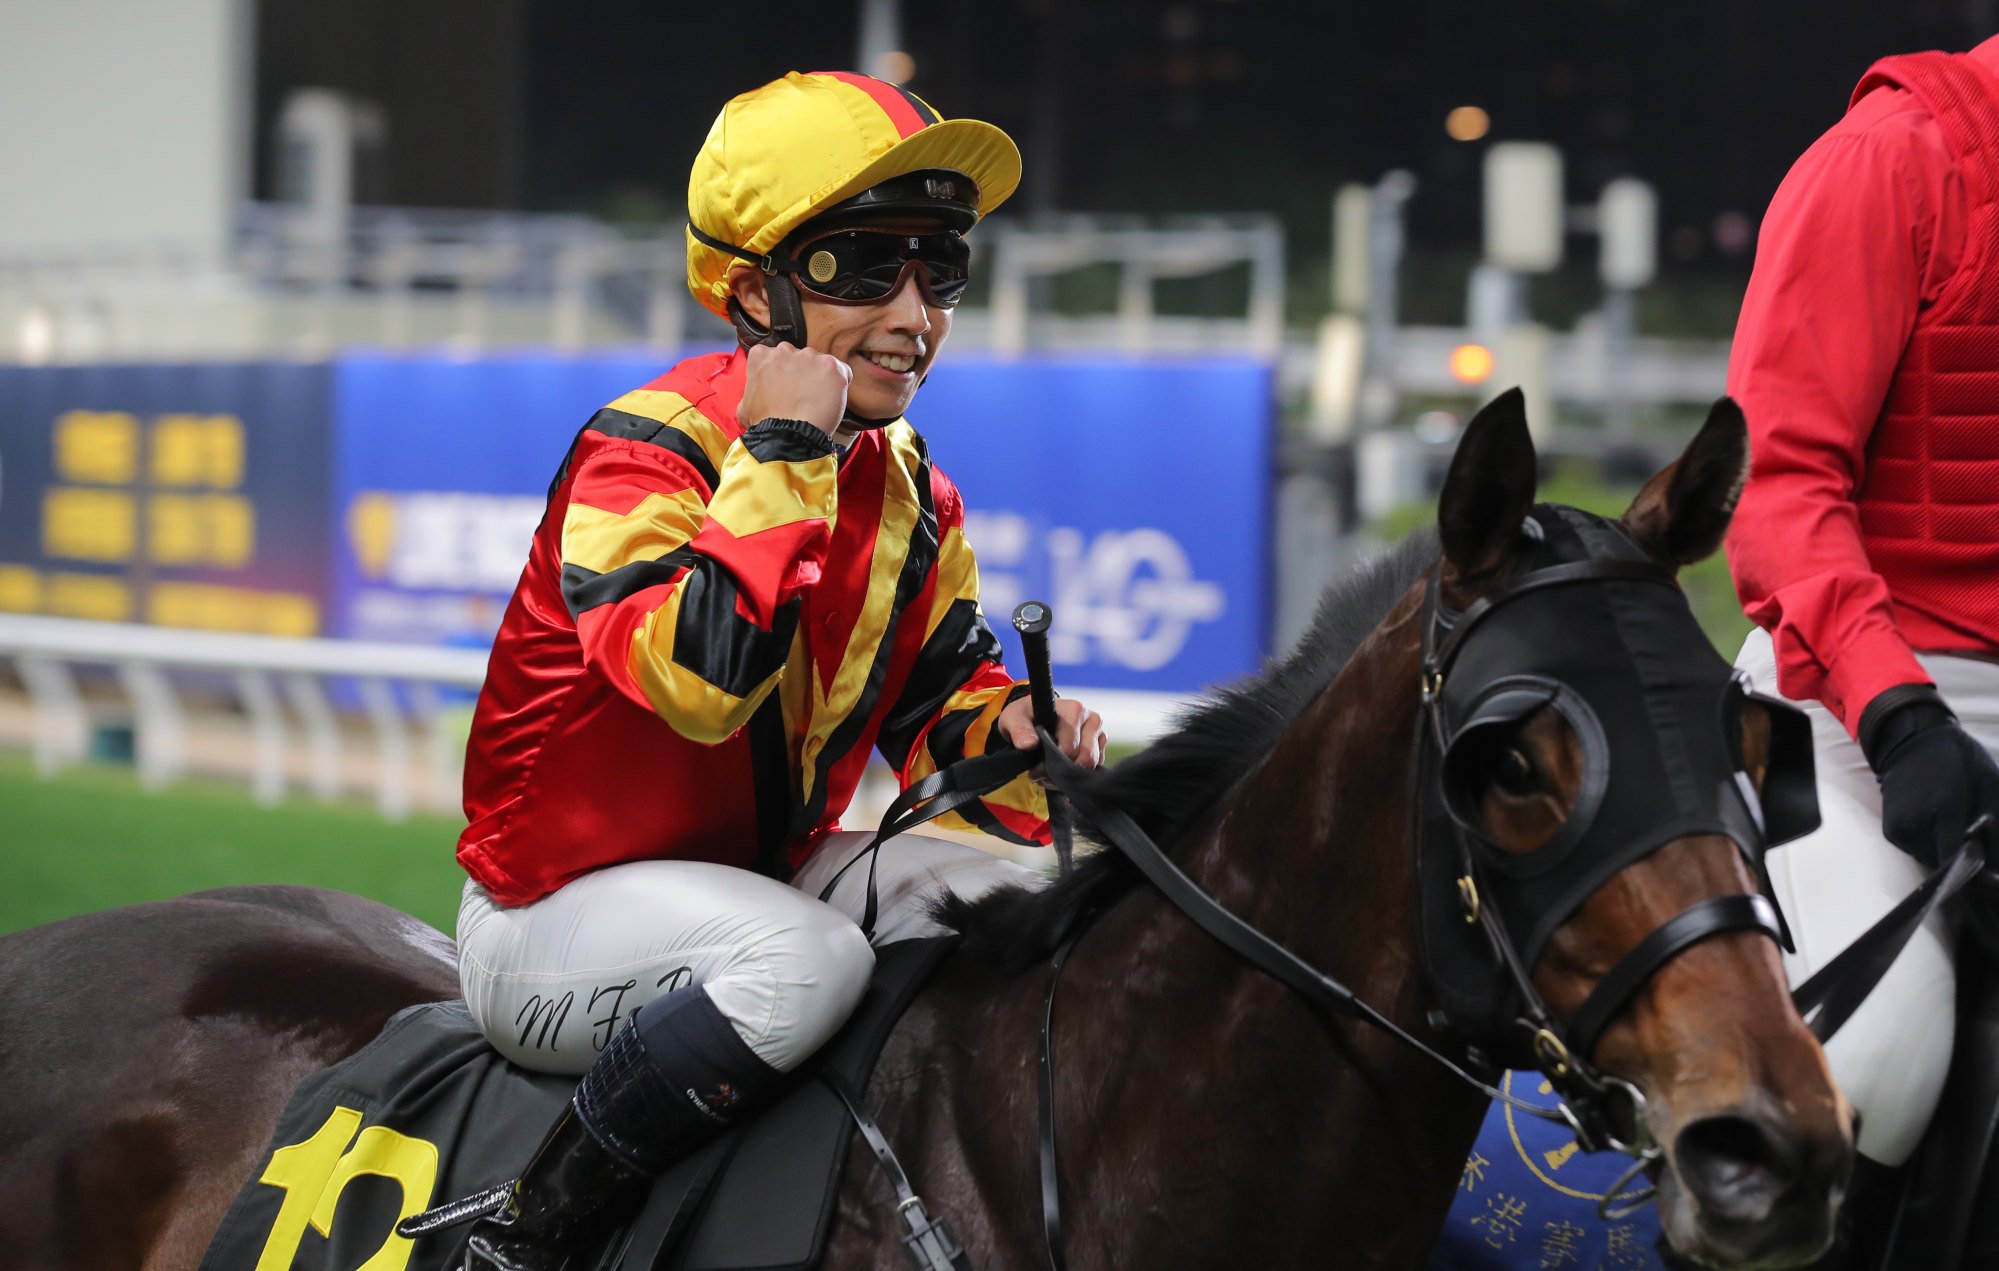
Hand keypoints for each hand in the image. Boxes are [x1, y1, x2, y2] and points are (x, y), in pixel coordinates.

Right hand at [739, 342, 851, 437]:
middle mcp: (785, 349)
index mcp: (761, 355)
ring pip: (821, 364)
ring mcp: (810, 356)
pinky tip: (832, 400)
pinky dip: (840, 384)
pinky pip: (842, 371)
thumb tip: (753, 398)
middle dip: (802, 373)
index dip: (782, 374)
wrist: (788, 435)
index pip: (775, 357)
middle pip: (799, 357)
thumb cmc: (765, 424)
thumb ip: (750, 393)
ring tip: (817, 402)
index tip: (785, 389)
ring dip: (821, 379)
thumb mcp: (744, 407)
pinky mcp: (831, 366)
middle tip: (802, 397)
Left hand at [997, 695, 1107, 770]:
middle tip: (1042, 775)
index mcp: (1074, 710)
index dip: (1052, 764)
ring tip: (1048, 773)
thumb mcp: (1014, 719)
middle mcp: (1091, 719)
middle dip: (1062, 772)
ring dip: (1069, 775)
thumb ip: (1019, 730)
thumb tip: (1029, 744)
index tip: (1036, 768)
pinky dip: (1076, 775)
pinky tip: (1059, 772)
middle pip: (1085, 759)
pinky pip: (1095, 767)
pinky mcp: (1100, 745)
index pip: (1070, 748)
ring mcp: (1098, 733)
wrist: (1034, 716)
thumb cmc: (1026, 716)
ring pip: (1092, 765)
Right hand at [1863, 693, 1998, 868]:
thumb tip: (1998, 868)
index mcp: (1943, 810)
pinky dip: (1930, 846)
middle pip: (1944, 863)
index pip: (1955, 860)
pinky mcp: (1891, 832)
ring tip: (1955, 827)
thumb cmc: (1958, 759)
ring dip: (1946, 852)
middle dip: (1963, 858)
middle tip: (1976, 837)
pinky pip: (1916, 851)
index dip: (1976, 874)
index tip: (1991, 876)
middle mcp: (1915, 825)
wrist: (1912, 741)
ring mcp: (1899, 830)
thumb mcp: (1989, 785)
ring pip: (1930, 860)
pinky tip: (1937, 825)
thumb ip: (1996, 826)